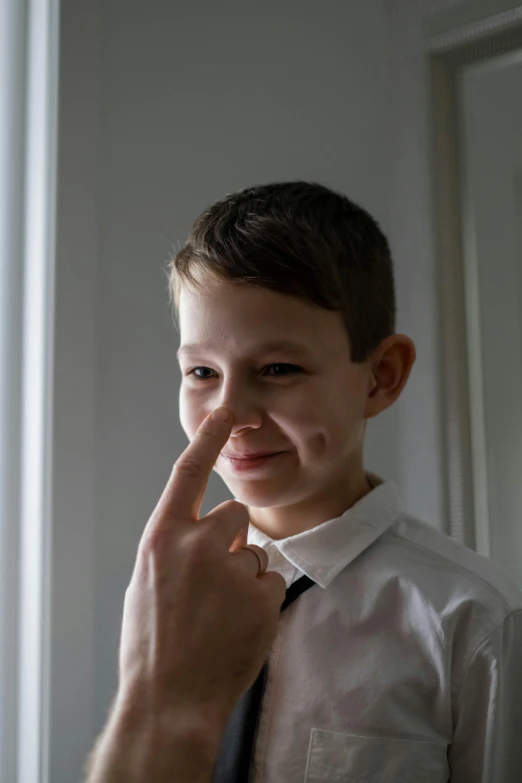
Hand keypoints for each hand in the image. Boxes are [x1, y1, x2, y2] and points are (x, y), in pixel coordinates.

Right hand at [117, 406, 286, 734]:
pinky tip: (237, 626)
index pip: (189, 471)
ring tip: (219, 613)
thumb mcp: (146, 581)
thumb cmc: (151, 643)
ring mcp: (231, 570)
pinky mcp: (262, 596)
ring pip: (255, 553)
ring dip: (244, 576)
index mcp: (161, 538)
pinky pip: (270, 582)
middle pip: (235, 516)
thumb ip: (174, 546)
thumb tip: (197, 528)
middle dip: (231, 541)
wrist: (169, 699)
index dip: (209, 437)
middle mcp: (197, 545)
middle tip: (212, 583)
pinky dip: (259, 601)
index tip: (227, 410)